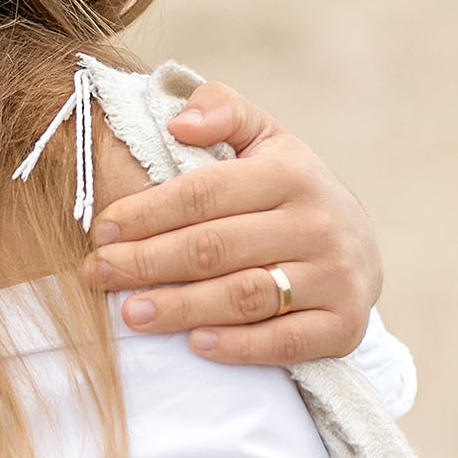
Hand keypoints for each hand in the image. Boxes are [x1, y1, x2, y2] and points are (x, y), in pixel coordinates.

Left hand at [79, 79, 380, 364]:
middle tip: (97, 274)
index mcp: (291, 173)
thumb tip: (179, 123)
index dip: (146, 213)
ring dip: (180, 307)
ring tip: (130, 314)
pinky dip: (237, 346)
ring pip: (245, 296)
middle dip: (146, 262)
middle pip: (215, 247)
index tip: (102, 231)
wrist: (361, 249)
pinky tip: (194, 344)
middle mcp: (318, 223)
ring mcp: (336, 276)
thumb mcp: (264, 140)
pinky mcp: (344, 325)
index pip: (204, 193)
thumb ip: (222, 111)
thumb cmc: (289, 192)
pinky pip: (284, 341)